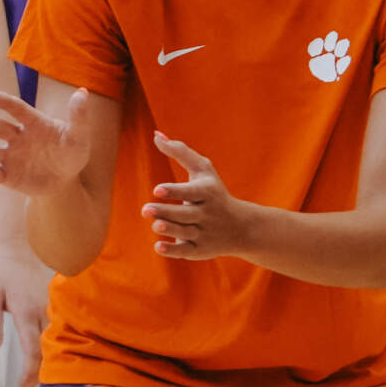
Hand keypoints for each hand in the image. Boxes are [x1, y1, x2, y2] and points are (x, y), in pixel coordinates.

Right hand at [0, 88, 89, 198]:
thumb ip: (79, 115)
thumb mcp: (79, 135)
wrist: (66, 179)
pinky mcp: (7, 175)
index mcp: (33, 123)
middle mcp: (17, 136)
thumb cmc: (72, 152)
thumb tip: (83, 92)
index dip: (3, 101)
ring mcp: (10, 155)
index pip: (17, 108)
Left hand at [0, 240, 52, 386]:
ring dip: (52, 358)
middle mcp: (43, 309)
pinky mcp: (59, 298)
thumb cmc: (2, 268)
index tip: (22, 386)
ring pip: (60, 337)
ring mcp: (54, 303)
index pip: (32, 349)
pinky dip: (59, 340)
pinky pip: (64, 324)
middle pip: (50, 348)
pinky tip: (54, 350)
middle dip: (42, 371)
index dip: (30, 372)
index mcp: (25, 311)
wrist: (21, 240)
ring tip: (41, 375)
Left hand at [144, 132, 254, 260]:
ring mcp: (204, 233)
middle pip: (185, 214)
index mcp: (208, 193)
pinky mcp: (200, 250)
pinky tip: (158, 246)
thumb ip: (180, 152)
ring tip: (155, 224)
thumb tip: (156, 135)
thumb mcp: (203, 169)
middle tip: (145, 209)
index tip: (157, 189)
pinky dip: (172, 250)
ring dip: (169, 229)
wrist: (240, 227)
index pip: (191, 192)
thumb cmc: (214, 192)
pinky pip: (186, 251)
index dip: (174, 191)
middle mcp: (207, 214)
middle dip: (165, 212)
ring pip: (184, 232)